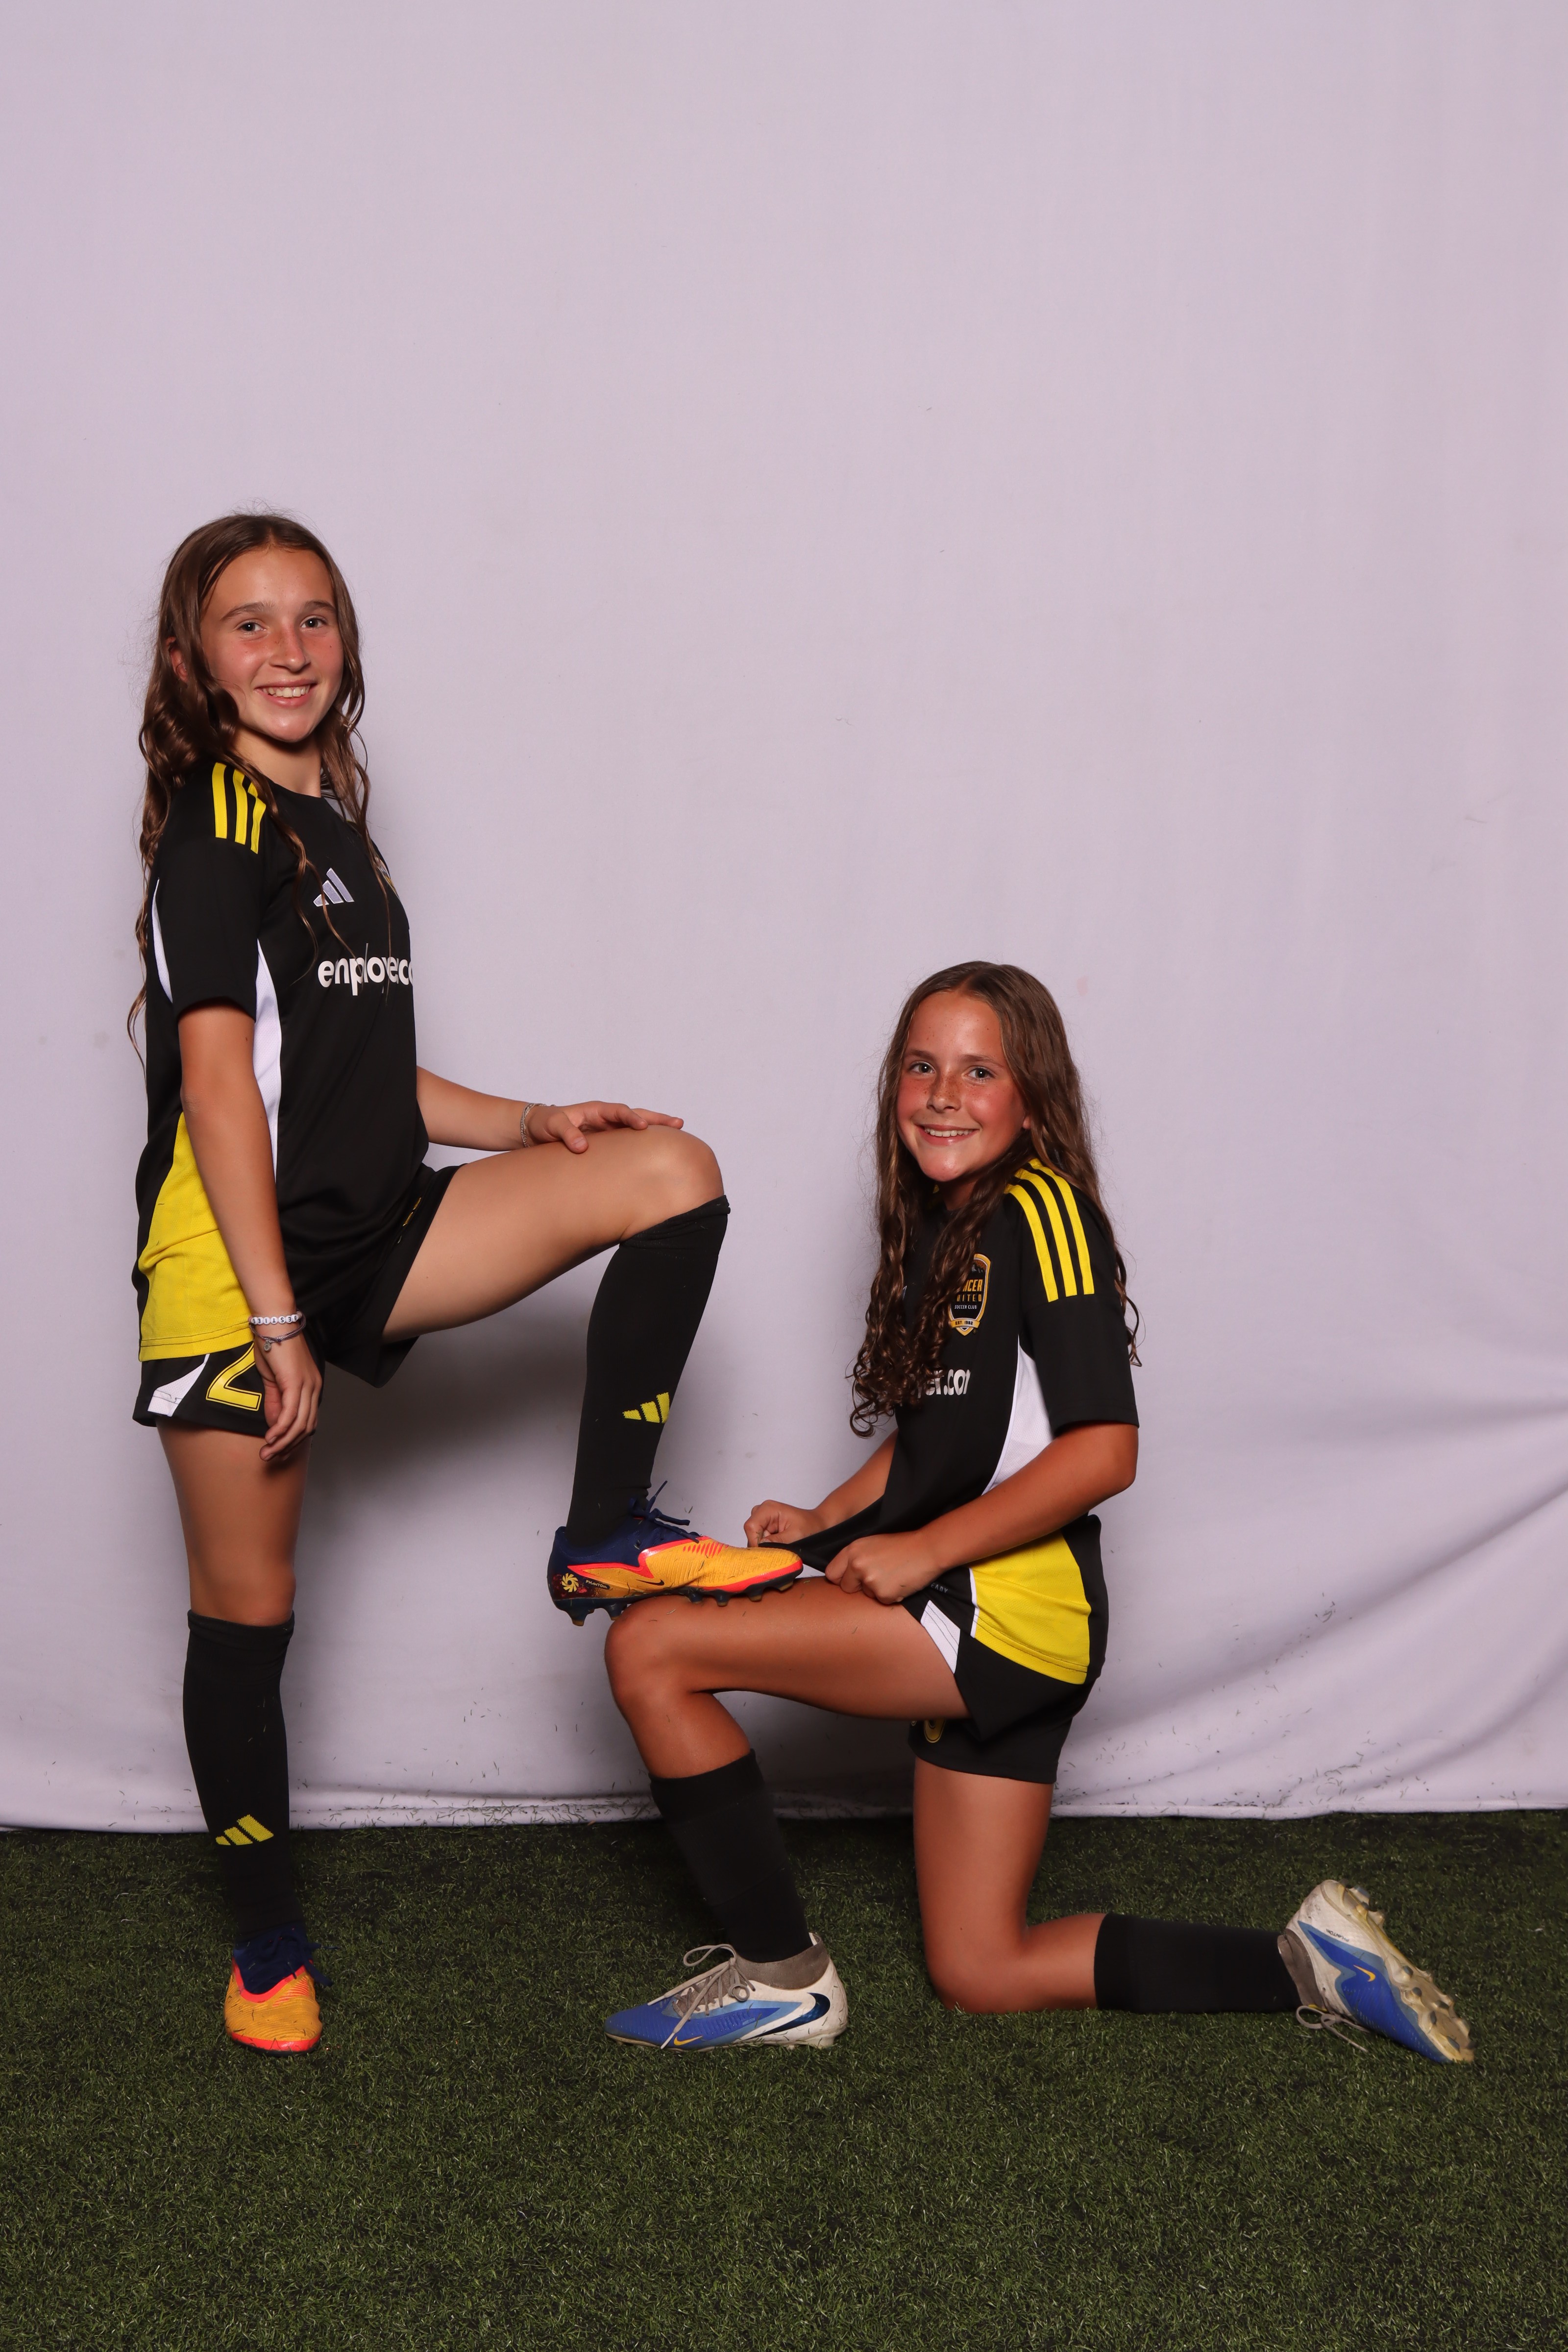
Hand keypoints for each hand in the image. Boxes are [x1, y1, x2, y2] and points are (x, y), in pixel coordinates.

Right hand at [256, 1330, 321, 1465]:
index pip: (309, 1422)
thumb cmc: (273, 1347)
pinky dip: (280, 1430)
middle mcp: (314, 1388)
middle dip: (288, 1447)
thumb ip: (275, 1402)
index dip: (295, 1440)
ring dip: (283, 1443)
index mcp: (312, 1387)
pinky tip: (270, 1438)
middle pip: (306, 1428)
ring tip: (267, 1453)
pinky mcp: (296, 1383)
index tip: (279, 1451)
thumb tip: (274, 1425)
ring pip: (299, 1425)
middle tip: (270, 1457)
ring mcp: (307, 1386)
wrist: (274, 1323)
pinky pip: (290, 1414)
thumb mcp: (273, 1380)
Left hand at [525, 1101, 684, 1155]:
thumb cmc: (545, 1124)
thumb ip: (567, 1133)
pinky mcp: (608, 1141)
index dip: (631, 1118)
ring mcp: (609, 1129)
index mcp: (595, 1110)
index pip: (618, 1111)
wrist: (538, 1129)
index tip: (643, 1128)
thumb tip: (583, 1147)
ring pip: (636, 1127)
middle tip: (678, 1123)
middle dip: (657, 1119)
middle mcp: (606, 1117)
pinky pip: (629, 1141)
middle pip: (636, 1115)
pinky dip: (645, 1142)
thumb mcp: (552, 1126)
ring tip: (678, 1131)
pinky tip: (658, 1150)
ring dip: (656, 1128)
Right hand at [744, 1499, 825, 1547]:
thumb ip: (777, 1541)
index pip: (751, 1526)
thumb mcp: (795, 1535)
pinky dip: (768, 1546)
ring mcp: (764, 1519)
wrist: (818, 1524)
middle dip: (761, 1544)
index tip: (766, 1552)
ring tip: (782, 1545)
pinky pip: (760, 1540)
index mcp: (769, 1508)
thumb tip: (761, 1546)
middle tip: (778, 1549)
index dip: (755, 1541)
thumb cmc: (811, 1526)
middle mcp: (763, 1511)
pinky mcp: (766, 1527)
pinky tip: (780, 1545)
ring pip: (754, 1538)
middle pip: (751, 1533)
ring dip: (765, 1545)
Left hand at [825, 1532, 940, 1605]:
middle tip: (876, 1577)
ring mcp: (869, 1580)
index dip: (841, 1578)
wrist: (927, 1549)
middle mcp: (857, 1565)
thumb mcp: (872, 1544)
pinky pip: (881, 1600)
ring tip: (892, 1575)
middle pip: (845, 1587)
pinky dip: (890, 1595)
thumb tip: (844, 1575)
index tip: (850, 1579)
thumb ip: (856, 1557)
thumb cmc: (902, 1545)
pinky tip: (899, 1582)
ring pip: (865, 1595)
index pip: (832, 1573)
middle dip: (858, 1587)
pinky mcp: (883, 1594)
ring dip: (876, 1590)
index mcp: (852, 1550)